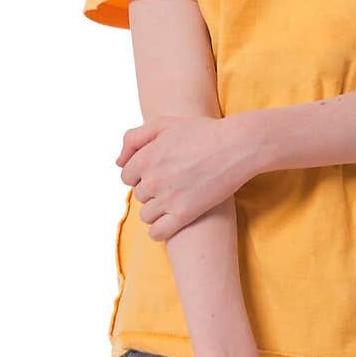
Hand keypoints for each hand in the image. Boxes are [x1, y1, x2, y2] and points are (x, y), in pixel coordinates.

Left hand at [115, 115, 254, 240]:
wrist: (236, 147)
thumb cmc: (202, 132)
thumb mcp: (163, 124)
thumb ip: (133, 139)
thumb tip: (118, 163)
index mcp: (145, 158)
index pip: (126, 176)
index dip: (142, 173)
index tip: (160, 170)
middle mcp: (152, 180)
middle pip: (138, 195)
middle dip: (152, 190)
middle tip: (175, 181)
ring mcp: (167, 199)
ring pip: (146, 215)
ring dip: (156, 210)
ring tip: (176, 199)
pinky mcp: (184, 214)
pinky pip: (157, 233)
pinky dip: (160, 230)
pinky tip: (172, 220)